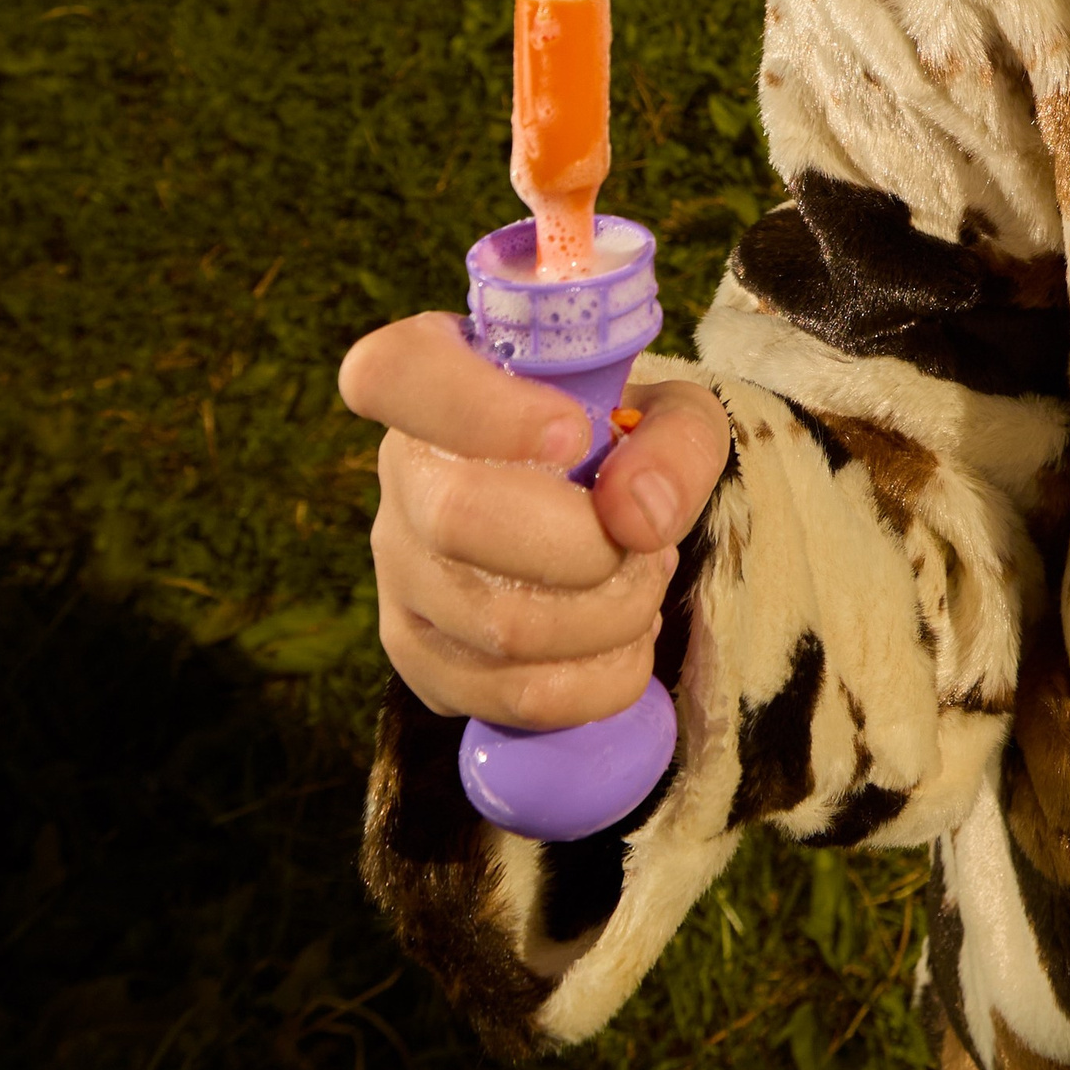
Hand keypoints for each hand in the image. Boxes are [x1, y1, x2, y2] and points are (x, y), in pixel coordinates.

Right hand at [339, 313, 730, 726]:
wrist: (595, 503)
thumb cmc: (622, 440)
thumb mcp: (672, 413)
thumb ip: (674, 443)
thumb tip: (637, 517)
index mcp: (434, 373)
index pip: (394, 373)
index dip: (479, 409)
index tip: (574, 433)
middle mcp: (400, 471)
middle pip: (458, 519)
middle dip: (588, 547)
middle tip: (645, 542)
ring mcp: (397, 568)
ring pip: (497, 626)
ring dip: (611, 617)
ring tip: (641, 581)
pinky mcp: (417, 650)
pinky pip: (510, 695)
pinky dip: (598, 679)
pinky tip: (620, 637)